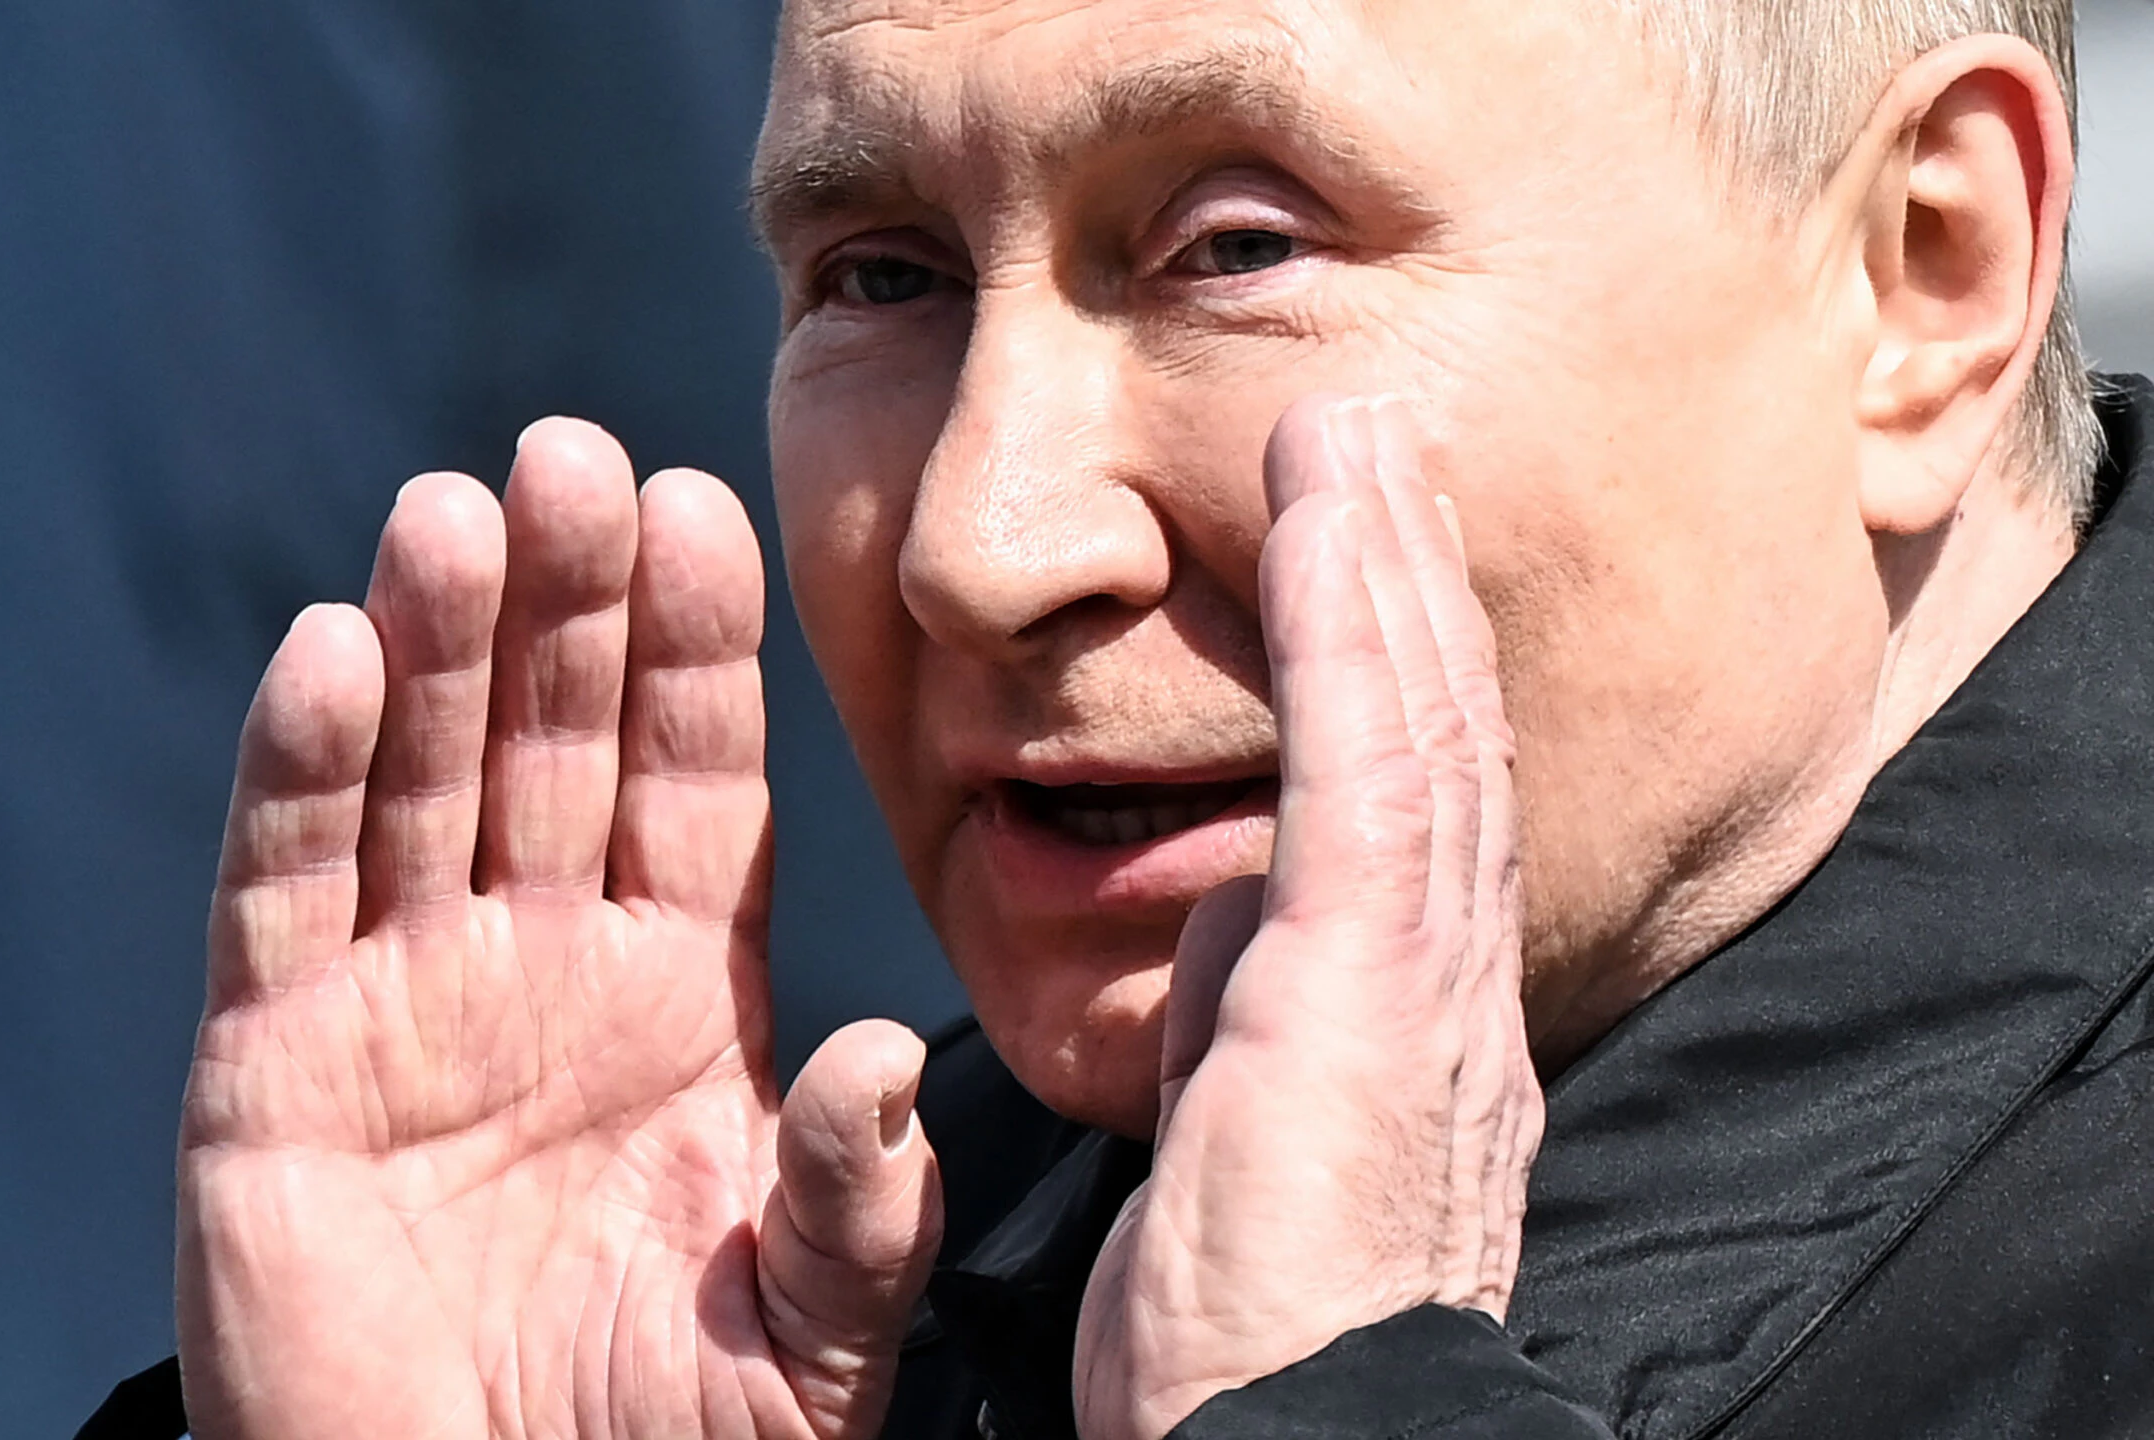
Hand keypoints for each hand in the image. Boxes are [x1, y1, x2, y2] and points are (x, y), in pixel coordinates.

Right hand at [176, 419, 942, 1439]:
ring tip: (458, 512)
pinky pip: (286, 896)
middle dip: (565, 602)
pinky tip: (336, 653)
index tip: (707, 510)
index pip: (690, 780)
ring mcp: (401, 1004)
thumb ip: (851, 1204)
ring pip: (417, 781)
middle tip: (574, 456)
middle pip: (550, 741)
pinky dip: (304, 774)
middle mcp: (540, 968)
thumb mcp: (801, 1345)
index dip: (693, 650)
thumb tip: (890, 1060)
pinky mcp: (271, 1068)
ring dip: (434, 644)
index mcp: (676, 1000)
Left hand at [1074, 397, 1542, 1439]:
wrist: (1289, 1439)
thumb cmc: (1253, 1331)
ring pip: (1420, 725)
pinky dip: (1352, 629)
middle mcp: (1445, 985)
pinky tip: (1332, 519)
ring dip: (1384, 568)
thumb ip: (1244, 1022)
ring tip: (1357, 439)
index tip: (1350, 560)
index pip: (1404, 809)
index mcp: (1404, 1023)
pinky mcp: (1368, 983)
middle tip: (1370, 450)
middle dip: (1401, 585)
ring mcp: (1422, 977)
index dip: (1386, 673)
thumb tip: (1225, 929)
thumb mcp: (1241, 1136)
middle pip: (1435, 738)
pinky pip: (1368, 765)